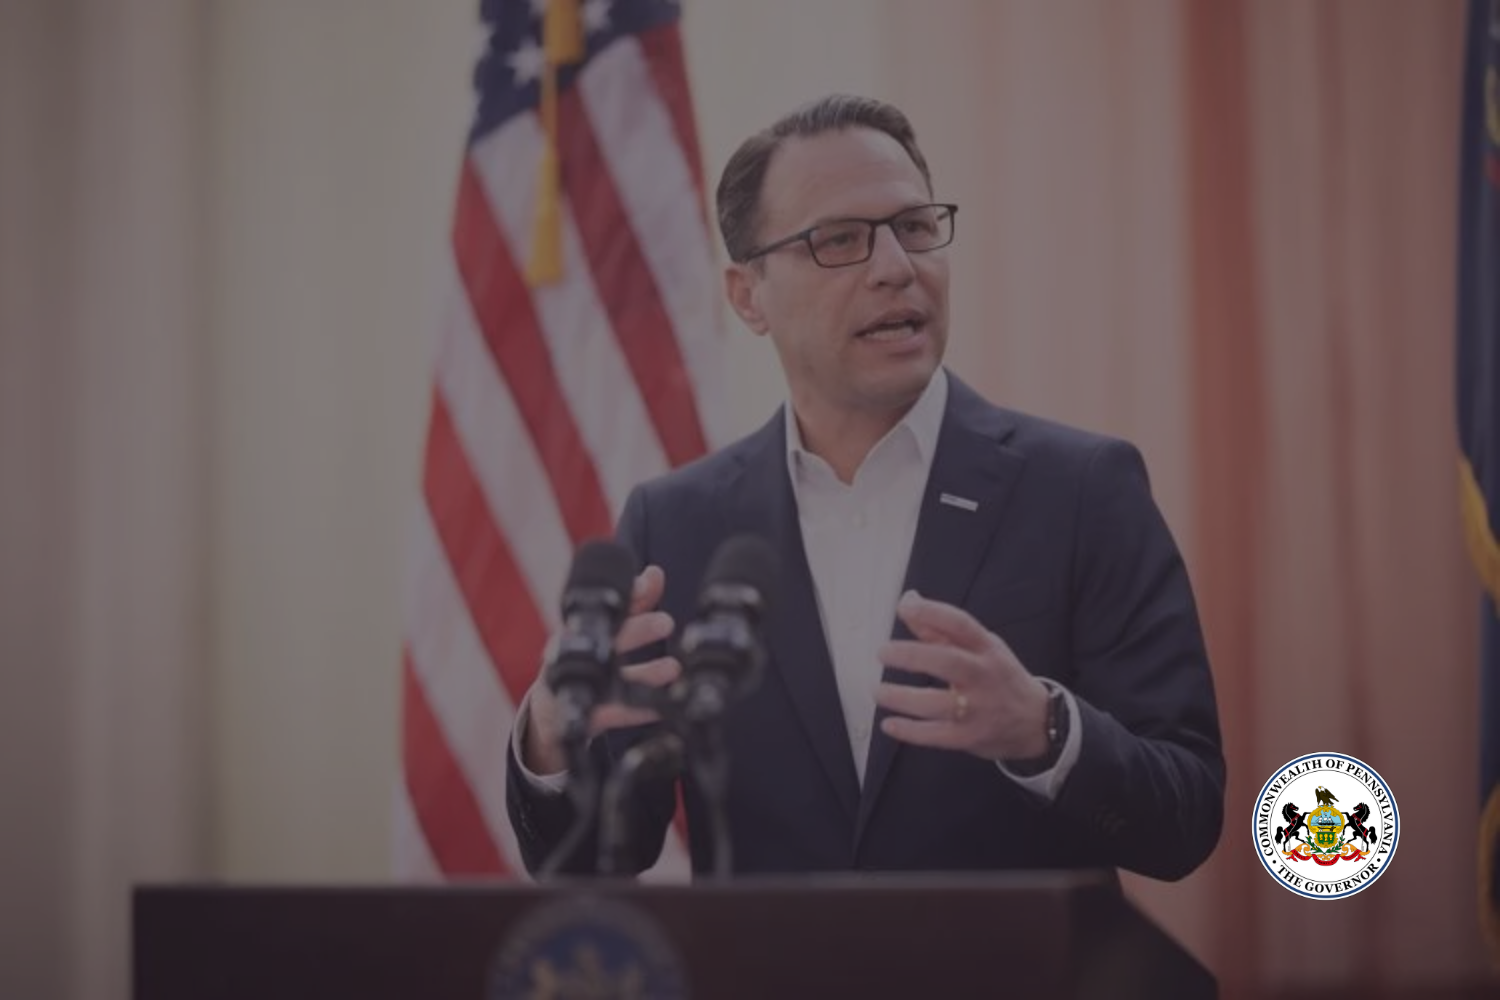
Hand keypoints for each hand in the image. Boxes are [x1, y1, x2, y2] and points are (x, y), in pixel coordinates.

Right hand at [522, 564, 680, 773]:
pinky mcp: (579, 714)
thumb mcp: (607, 631)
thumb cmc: (585, 661)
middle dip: (636, 629)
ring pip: (609, 678)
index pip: (606, 605)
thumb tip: (654, 574)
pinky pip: (608, 714)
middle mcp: (576, 652)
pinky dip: (634, 711)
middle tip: (667, 622)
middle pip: (604, 638)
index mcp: (583, 627)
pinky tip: (660, 708)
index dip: (628, 594)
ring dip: (643, 673)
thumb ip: (633, 603)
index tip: (650, 583)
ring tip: (673, 668)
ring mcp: (575, 683)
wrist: (551, 711)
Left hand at [874, 590, 1049, 761]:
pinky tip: (890, 724)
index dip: (932, 612)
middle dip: (912, 656)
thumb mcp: (980, 648)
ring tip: (878, 691)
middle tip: (883, 653)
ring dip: (903, 698)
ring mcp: (978, 709)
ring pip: (938, 703)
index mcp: (986, 648)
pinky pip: (937, 736)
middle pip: (948, 662)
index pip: (960, 624)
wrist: (1036, 722)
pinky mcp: (971, 737)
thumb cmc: (999, 677)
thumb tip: (908, 601)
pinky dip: (911, 731)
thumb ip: (940, 629)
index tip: (905, 607)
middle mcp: (984, 676)